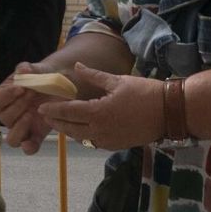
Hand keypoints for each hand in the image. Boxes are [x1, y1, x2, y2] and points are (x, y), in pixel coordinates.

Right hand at [0, 62, 57, 155]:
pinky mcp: (37, 136)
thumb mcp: (39, 70)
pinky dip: (29, 147)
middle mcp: (10, 115)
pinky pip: (29, 147)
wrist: (64, 86)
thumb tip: (23, 69)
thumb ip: (30, 69)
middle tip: (33, 93)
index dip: (7, 95)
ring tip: (30, 115)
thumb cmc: (46, 76)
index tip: (21, 87)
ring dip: (19, 128)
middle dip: (19, 105)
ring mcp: (23, 127)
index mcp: (5, 97)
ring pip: (12, 138)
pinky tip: (31, 143)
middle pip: (5, 117)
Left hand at [37, 63, 163, 150]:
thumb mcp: (117, 81)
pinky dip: (84, 136)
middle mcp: (99, 130)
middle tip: (46, 116)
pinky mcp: (115, 145)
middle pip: (70, 129)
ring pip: (81, 138)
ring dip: (69, 130)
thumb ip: (93, 75)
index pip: (68, 113)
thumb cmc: (144, 93)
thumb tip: (77, 66)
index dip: (53, 110)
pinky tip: (81, 129)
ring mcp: (107, 140)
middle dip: (57, 123)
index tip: (41, 108)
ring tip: (61, 122)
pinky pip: (93, 142)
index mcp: (98, 112)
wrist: (169, 112)